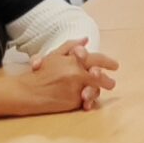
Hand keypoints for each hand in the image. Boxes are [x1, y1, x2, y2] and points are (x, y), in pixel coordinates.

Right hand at [0, 42, 117, 116]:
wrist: (27, 92)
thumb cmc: (40, 72)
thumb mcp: (54, 55)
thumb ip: (70, 46)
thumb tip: (86, 39)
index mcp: (73, 60)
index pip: (96, 59)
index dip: (108, 62)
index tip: (115, 66)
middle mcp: (77, 74)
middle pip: (100, 76)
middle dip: (107, 80)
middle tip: (111, 83)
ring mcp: (76, 89)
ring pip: (94, 90)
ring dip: (97, 91)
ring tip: (97, 93)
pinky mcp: (72, 102)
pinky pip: (84, 101)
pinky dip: (87, 101)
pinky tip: (87, 103)